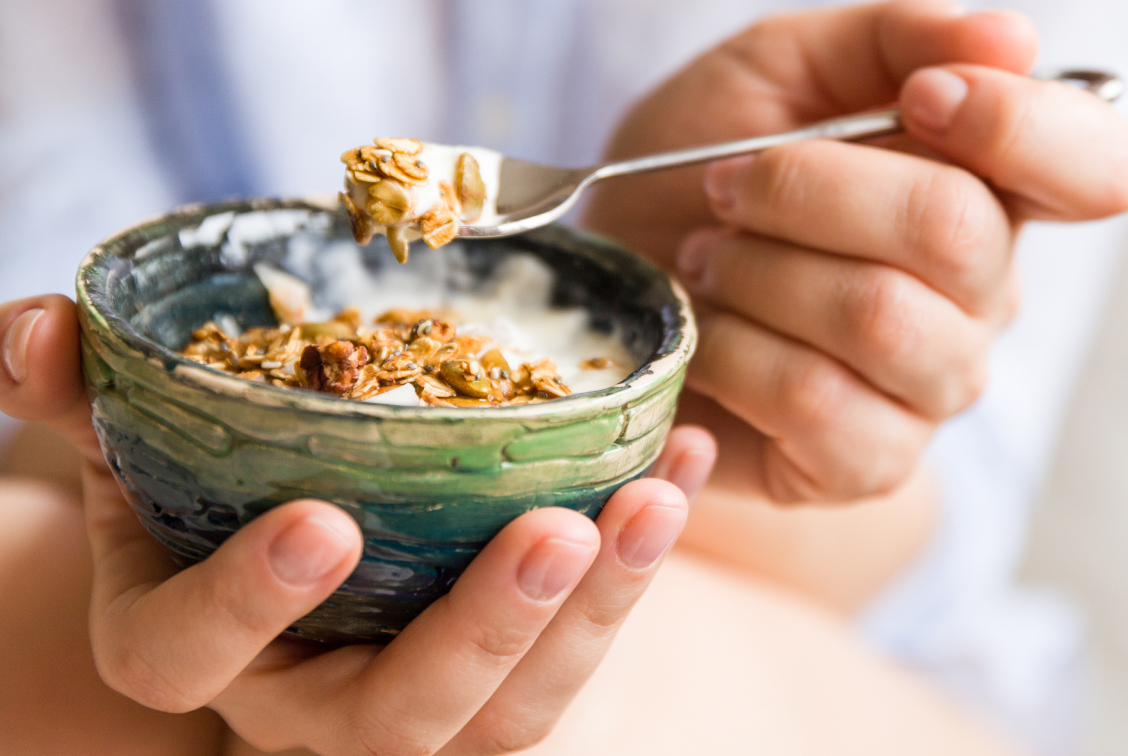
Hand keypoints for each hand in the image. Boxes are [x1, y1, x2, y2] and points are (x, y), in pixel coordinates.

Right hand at [0, 294, 715, 754]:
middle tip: (558, 530)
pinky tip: (679, 468)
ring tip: (654, 499)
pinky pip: (580, 654)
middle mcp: (312, 706)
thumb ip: (81, 397)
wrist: (281, 565)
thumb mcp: (131, 451)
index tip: (320, 522)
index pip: (192, 657)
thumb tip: (34, 329)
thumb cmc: (201, 504)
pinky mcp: (505, 689)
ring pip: (514, 711)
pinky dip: (638, 569)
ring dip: (597, 612)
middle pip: (396, 719)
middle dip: (481, 631)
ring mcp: (423, 710)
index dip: (247, 603)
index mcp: (198, 652)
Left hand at [585, 0, 1127, 502]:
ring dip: (760, 274)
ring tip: (705, 263)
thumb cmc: (688, 176)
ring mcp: (927, 388)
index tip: (920, 99)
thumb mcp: (773, 73)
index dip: (1020, 126)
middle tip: (723, 190)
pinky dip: (737, 357)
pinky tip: (707, 338)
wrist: (614, 286)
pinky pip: (820, 403)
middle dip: (808, 192)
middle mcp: (978, 296)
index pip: (1090, 167)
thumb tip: (1010, 39)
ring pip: (881, 318)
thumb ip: (889, 38)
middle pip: (952, 230)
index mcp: (981, 189)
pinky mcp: (863, 461)